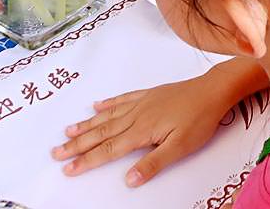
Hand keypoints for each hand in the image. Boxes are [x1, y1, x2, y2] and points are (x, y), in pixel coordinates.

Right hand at [53, 77, 227, 185]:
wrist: (213, 90)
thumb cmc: (200, 120)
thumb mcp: (180, 147)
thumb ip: (153, 163)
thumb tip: (128, 179)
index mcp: (142, 130)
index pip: (109, 149)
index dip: (87, 160)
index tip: (68, 168)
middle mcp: (137, 115)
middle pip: (101, 132)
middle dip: (77, 144)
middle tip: (56, 152)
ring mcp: (142, 103)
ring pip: (108, 116)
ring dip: (87, 124)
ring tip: (68, 131)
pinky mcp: (150, 94)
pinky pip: (122, 99)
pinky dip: (108, 104)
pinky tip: (97, 105)